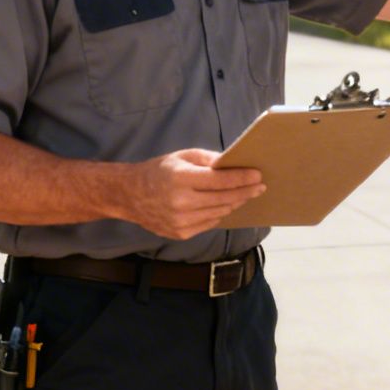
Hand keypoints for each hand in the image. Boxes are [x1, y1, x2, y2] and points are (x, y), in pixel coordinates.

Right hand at [122, 149, 264, 239]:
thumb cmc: (158, 171)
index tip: (258, 175)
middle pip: (224, 199)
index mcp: (181, 178)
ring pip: (219, 213)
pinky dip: (219, 214)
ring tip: (244, 195)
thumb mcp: (181, 156)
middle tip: (260, 186)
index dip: (242, 178)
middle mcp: (181, 202)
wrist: (129, 195)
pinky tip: (224, 206)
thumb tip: (233, 164)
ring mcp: (180, 221)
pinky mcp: (180, 233)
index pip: (220, 180)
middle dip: (245, 192)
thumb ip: (208, 159)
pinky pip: (209, 223)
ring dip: (234, 203)